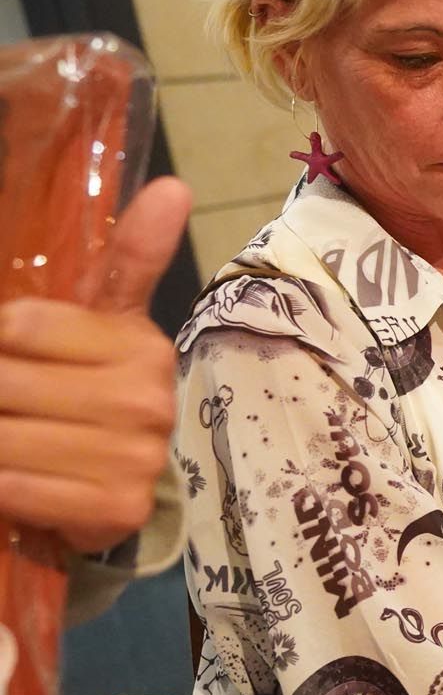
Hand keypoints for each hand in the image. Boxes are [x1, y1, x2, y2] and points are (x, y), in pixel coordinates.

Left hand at [0, 176, 190, 552]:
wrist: (120, 486)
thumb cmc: (95, 389)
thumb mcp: (106, 322)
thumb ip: (130, 257)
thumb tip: (173, 186)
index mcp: (140, 346)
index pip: (22, 327)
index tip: (9, 353)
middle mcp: (146, 400)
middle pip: (7, 384)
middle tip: (7, 394)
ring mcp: (135, 458)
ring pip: (6, 439)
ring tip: (8, 428)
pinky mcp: (116, 509)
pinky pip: (20, 489)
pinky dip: (2, 487)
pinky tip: (11, 476)